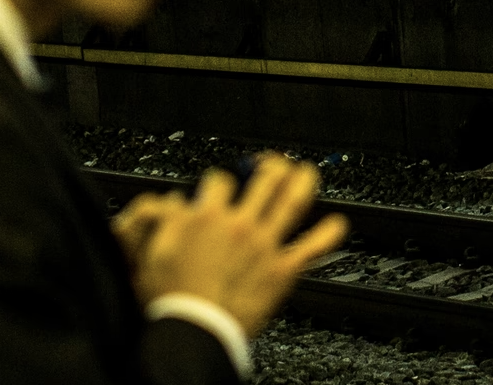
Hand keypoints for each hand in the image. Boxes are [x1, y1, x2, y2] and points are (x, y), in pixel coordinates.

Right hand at [128, 154, 347, 333]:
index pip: (220, 180)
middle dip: (269, 165)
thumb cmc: (175, 297)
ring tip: (306, 171)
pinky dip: (328, 234)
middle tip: (272, 163)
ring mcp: (265, 246)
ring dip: (301, 182)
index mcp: (208, 216)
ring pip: (291, 202)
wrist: (197, 328)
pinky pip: (312, 248)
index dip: (221, 177)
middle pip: (263, 180)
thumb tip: (176, 201)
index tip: (222, 183)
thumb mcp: (154, 249)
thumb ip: (166, 219)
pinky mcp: (282, 270)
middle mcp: (240, 225)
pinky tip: (337, 223)